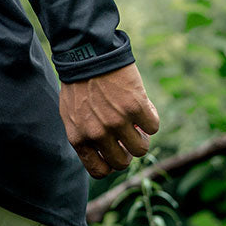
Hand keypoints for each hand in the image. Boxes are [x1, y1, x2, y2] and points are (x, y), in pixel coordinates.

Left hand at [58, 63, 159, 178]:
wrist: (89, 54)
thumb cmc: (79, 83)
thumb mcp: (72, 114)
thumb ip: (84, 135)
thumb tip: (102, 153)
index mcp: (79, 138)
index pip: (100, 171)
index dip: (110, 164)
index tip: (115, 151)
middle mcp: (98, 134)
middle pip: (122, 163)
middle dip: (127, 151)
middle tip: (128, 136)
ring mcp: (117, 122)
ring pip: (141, 148)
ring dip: (142, 137)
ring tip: (136, 122)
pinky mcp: (136, 107)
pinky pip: (153, 127)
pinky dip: (151, 118)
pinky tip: (143, 106)